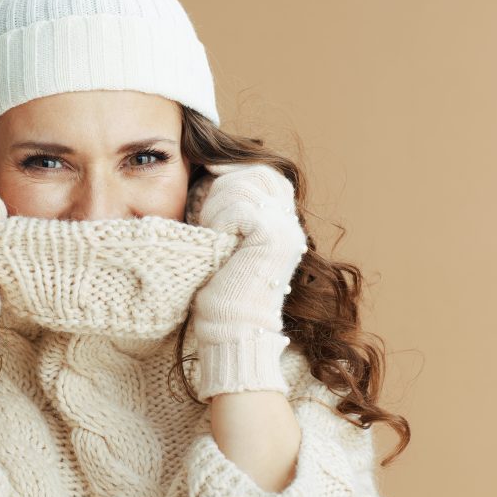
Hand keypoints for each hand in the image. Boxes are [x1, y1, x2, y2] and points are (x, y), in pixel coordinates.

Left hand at [191, 162, 308, 400]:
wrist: (231, 329)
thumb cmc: (220, 291)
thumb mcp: (227, 240)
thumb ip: (228, 209)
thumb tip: (211, 168)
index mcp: (283, 225)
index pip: (267, 174)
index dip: (236, 167)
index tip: (207, 168)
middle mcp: (290, 225)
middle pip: (256, 172)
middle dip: (222, 184)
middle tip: (206, 216)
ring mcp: (284, 230)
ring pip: (242, 186)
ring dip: (215, 203)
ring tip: (209, 231)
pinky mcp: (271, 237)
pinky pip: (237, 207)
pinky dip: (217, 219)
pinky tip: (214, 238)